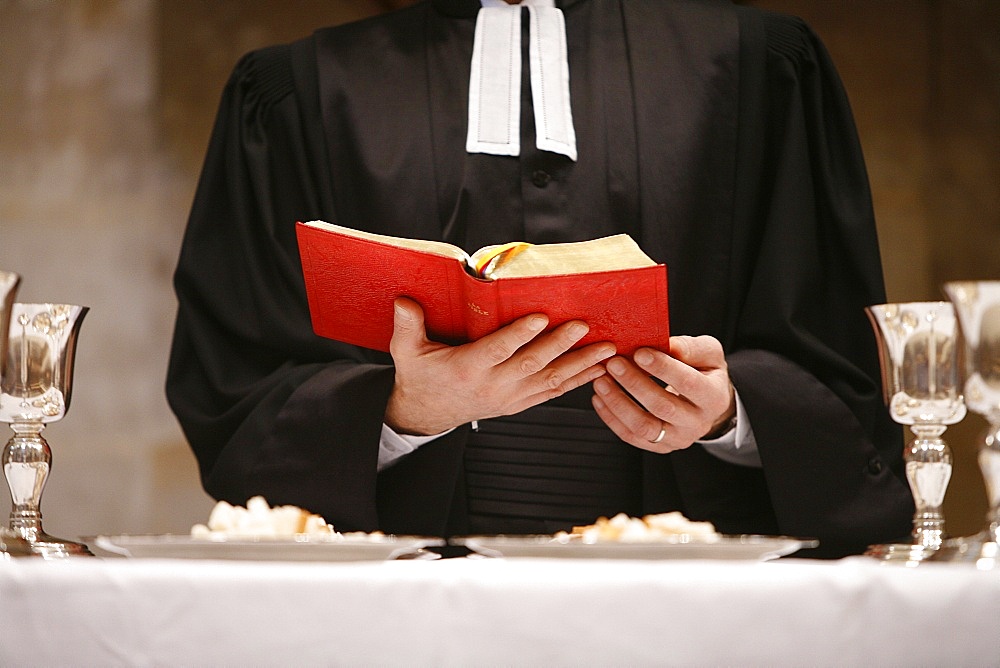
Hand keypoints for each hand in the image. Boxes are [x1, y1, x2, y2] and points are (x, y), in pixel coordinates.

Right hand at [385, 297, 616, 435]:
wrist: (427, 413)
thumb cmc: (420, 375)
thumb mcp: (406, 351)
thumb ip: (407, 326)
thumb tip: (404, 301)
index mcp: (467, 368)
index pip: (497, 350)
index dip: (520, 335)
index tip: (541, 317)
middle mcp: (492, 385)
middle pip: (531, 364)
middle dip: (560, 345)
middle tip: (584, 325)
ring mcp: (509, 398)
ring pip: (550, 381)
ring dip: (580, 365)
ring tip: (607, 349)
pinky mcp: (519, 403)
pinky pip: (552, 393)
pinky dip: (577, 381)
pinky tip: (598, 369)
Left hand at [591, 335, 734, 452]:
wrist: (708, 403)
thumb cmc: (704, 372)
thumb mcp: (708, 354)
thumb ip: (691, 348)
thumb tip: (667, 345)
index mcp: (714, 397)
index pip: (688, 383)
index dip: (663, 368)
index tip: (640, 352)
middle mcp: (698, 423)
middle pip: (662, 407)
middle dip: (634, 383)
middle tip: (613, 363)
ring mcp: (677, 438)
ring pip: (644, 427)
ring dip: (618, 403)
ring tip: (601, 381)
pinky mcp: (659, 446)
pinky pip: (631, 436)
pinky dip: (611, 418)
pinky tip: (599, 398)